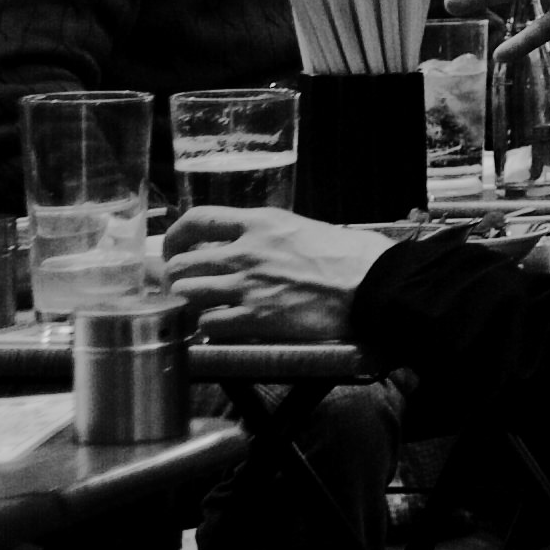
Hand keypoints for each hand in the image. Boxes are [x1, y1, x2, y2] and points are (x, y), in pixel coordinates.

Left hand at [164, 207, 397, 341]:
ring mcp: (249, 287)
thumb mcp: (303, 229)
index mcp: (261, 224)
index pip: (197, 220)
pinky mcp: (258, 318)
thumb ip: (268, 236)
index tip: (174, 250)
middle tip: (187, 287)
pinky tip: (224, 327)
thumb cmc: (351, 256)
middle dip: (178, 278)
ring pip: (188, 294)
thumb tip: (245, 247)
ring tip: (205, 309)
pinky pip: (209, 324)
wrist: (376, 284)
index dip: (175, 237)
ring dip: (192, 304)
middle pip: (182, 264)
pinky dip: (210, 328)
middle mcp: (247, 253)